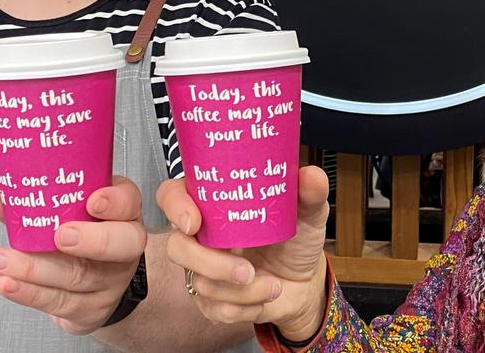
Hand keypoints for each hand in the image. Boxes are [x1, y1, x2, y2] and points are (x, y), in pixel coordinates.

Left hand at [0, 175, 147, 334]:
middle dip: (91, 240)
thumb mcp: (67, 211)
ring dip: (34, 268)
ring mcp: (109, 282)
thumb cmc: (81, 236)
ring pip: (79, 276)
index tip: (93, 200)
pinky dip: (30, 293)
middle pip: (120, 244)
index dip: (114, 202)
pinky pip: (60, 302)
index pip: (128, 203)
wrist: (96, 285)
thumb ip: (32, 199)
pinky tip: (8, 284)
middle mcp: (122, 248)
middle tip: (60, 235)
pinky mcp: (89, 309)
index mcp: (121, 214)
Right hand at [157, 166, 330, 341]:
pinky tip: (267, 294)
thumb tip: (311, 176)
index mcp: (214, 204)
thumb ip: (309, 193)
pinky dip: (248, 305)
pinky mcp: (211, 300)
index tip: (194, 221)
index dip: (174, 205)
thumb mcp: (307, 213)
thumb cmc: (296, 239)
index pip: (172, 195)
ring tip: (273, 284)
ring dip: (243, 290)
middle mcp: (201, 236)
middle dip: (210, 262)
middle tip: (246, 269)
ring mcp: (202, 270)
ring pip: (201, 283)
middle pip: (177, 247)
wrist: (305, 281)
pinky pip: (217, 308)